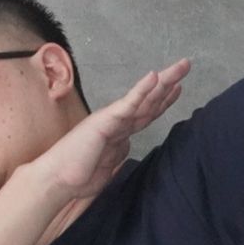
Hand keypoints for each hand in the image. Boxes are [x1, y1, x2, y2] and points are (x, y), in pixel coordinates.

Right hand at [30, 59, 190, 200]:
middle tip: (185, 65)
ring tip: (181, 66)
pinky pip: (128, 103)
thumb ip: (119, 153)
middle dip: (169, 83)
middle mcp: (117, 122)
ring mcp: (111, 119)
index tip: (177, 88)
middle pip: (149, 101)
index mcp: (119, 132)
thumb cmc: (78, 176)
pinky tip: (153, 76)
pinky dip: (141, 90)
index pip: (146, 113)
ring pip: (144, 98)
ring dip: (163, 81)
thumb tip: (128, 144)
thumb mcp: (108, 166)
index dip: (163, 100)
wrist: (58, 180)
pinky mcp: (104, 121)